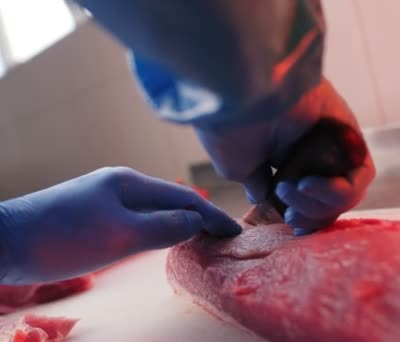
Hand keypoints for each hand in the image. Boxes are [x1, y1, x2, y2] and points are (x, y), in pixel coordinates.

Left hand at [0, 167, 240, 284]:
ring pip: (155, 208)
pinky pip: (138, 217)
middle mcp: (121, 183)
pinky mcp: (92, 212)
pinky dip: (159, 227)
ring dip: (180, 222)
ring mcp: (105, 196)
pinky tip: (161, 237)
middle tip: (224, 237)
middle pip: (172, 200)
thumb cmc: (64, 237)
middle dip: (201, 216)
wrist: (5, 240)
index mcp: (131, 183)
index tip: (236, 232)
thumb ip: (164, 228)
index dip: (213, 216)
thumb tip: (197, 222)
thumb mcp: (121, 235)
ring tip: (201, 237)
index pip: (184, 199)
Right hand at [196, 78, 375, 234]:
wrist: (242, 93)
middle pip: (329, 201)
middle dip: (311, 216)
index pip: (308, 199)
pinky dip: (337, 190)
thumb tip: (264, 196)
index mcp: (287, 157)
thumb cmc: (232, 128)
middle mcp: (312, 150)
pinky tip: (308, 183)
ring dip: (319, 204)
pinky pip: (359, 176)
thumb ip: (258, 183)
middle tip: (290, 216)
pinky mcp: (352, 135)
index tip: (289, 220)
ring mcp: (334, 144)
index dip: (304, 217)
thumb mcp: (240, 166)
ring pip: (345, 193)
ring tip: (292, 190)